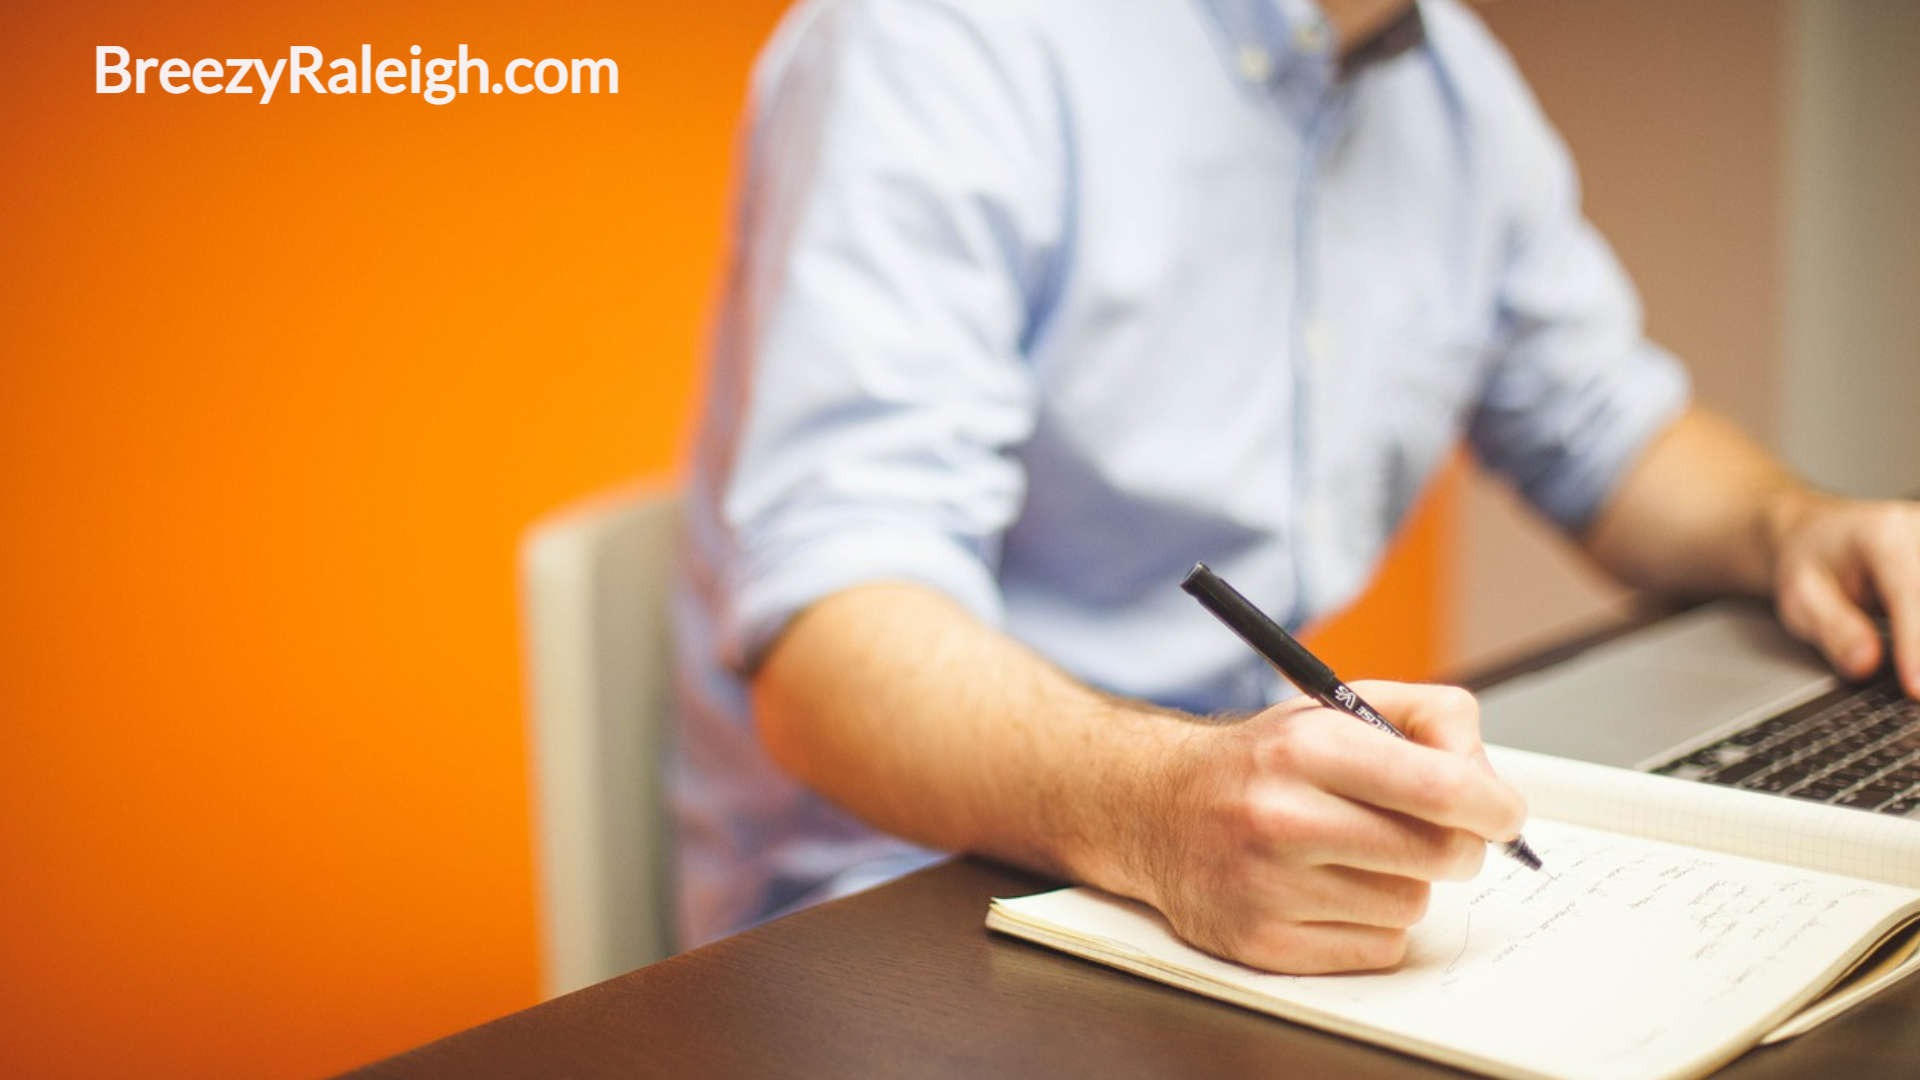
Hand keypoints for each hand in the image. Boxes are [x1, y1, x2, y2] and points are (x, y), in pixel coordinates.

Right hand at [1133, 682, 1526, 973]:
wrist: (1157, 808)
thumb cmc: (1264, 761)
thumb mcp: (1338, 706)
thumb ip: (1430, 718)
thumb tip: (1489, 781)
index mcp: (1306, 748)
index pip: (1440, 788)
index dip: (1494, 805)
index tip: (1503, 813)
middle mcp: (1282, 817)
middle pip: (1440, 855)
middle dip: (1457, 844)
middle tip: (1436, 832)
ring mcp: (1268, 887)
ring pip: (1411, 904)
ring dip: (1404, 882)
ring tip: (1357, 855)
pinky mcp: (1262, 942)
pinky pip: (1378, 948)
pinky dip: (1372, 924)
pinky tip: (1332, 891)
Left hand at [1769, 493, 1919, 696]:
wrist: (1819, 538)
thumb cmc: (1811, 565)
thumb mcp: (1801, 596)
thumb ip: (1833, 628)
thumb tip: (1865, 664)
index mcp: (1885, 535)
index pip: (1911, 594)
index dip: (1916, 647)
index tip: (1916, 689)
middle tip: (1915, 693)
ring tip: (1915, 684)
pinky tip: (1918, 670)